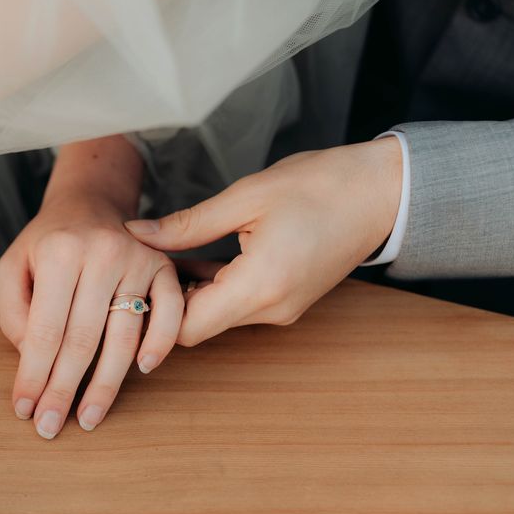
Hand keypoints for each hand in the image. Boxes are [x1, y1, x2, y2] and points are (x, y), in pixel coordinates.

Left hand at [0, 138, 183, 438]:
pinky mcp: (165, 267)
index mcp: (59, 253)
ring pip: (123, 337)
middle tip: (50, 427)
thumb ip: (14, 312)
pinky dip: (159, 345)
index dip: (33, 375)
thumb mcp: (13, 266)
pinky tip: (142, 372)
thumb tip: (31, 359)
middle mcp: (102, 254)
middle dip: (63, 390)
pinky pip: (169, 315)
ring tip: (88, 419)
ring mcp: (139, 260)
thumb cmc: (47, 243)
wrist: (90, 203)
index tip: (24, 409)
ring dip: (105, 385)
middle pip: (82, 340)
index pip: (44, 330)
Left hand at [125, 137, 402, 344]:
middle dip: (165, 301)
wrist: (384, 191)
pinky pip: (236, 306)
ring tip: (162, 255)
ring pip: (215, 318)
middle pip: (197, 327)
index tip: (130, 279)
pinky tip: (193, 258)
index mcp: (261, 286)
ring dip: (188, 293)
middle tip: (139, 263)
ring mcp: (281, 310)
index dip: (152, 311)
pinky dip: (212, 288)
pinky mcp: (286, 301)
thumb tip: (136, 235)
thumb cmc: (320, 185)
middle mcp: (272, 310)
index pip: (185, 328)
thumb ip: (187, 225)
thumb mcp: (246, 197)